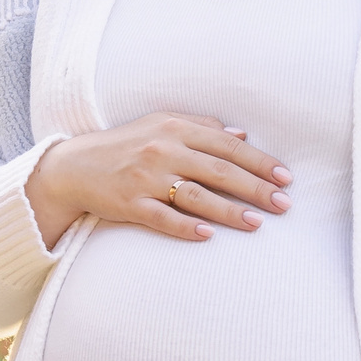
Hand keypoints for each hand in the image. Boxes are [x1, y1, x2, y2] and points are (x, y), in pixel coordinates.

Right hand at [22, 111, 292, 248]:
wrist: (74, 166)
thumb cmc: (125, 144)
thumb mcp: (160, 124)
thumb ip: (201, 127)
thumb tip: (242, 135)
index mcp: (174, 128)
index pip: (227, 145)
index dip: (259, 161)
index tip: (285, 178)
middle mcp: (162, 150)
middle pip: (218, 170)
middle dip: (255, 188)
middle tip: (284, 204)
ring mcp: (145, 178)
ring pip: (196, 196)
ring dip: (229, 211)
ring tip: (257, 224)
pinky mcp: (130, 203)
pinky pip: (162, 218)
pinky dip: (186, 227)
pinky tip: (209, 236)